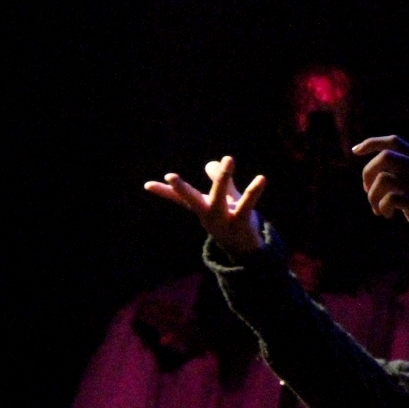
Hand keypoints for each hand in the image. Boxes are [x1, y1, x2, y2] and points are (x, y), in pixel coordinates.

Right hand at [144, 156, 266, 259]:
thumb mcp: (226, 199)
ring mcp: (223, 220)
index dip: (164, 192)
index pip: (181, 198)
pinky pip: (247, 204)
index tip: (147, 185)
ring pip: (219, 198)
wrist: (248, 249)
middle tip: (170, 176)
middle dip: (181, 189)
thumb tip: (210, 163)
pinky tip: (261, 178)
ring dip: (222, 178)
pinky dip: (254, 191)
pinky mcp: (241, 222)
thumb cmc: (234, 220)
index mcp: (203, 207)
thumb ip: (220, 181)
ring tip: (228, 159)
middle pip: (193, 199)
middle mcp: (209, 214)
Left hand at [353, 135, 408, 258]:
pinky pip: (391, 198)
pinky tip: (387, 216)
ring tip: (377, 209)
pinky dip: (382, 207)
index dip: (372, 143)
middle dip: (367, 174)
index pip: (394, 141)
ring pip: (384, 178)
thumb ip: (402, 177)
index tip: (356, 151)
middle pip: (385, 156)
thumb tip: (372, 173)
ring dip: (372, 195)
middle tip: (368, 193)